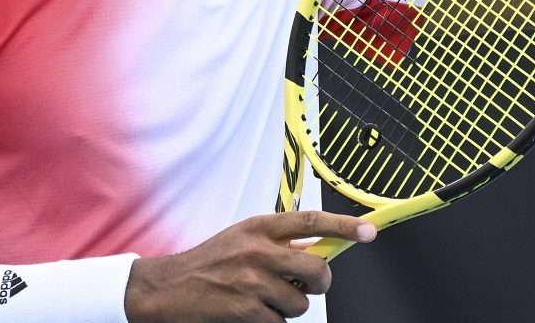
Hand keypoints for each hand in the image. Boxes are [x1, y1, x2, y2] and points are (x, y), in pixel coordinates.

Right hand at [124, 211, 375, 322]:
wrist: (166, 289)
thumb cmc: (207, 264)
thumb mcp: (240, 239)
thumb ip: (275, 242)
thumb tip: (314, 254)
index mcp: (259, 227)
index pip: (311, 221)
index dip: (344, 225)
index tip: (369, 232)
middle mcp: (259, 250)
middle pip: (317, 269)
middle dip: (319, 283)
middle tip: (307, 286)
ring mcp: (253, 281)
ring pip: (300, 302)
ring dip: (287, 308)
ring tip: (261, 301)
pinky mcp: (247, 310)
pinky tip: (249, 314)